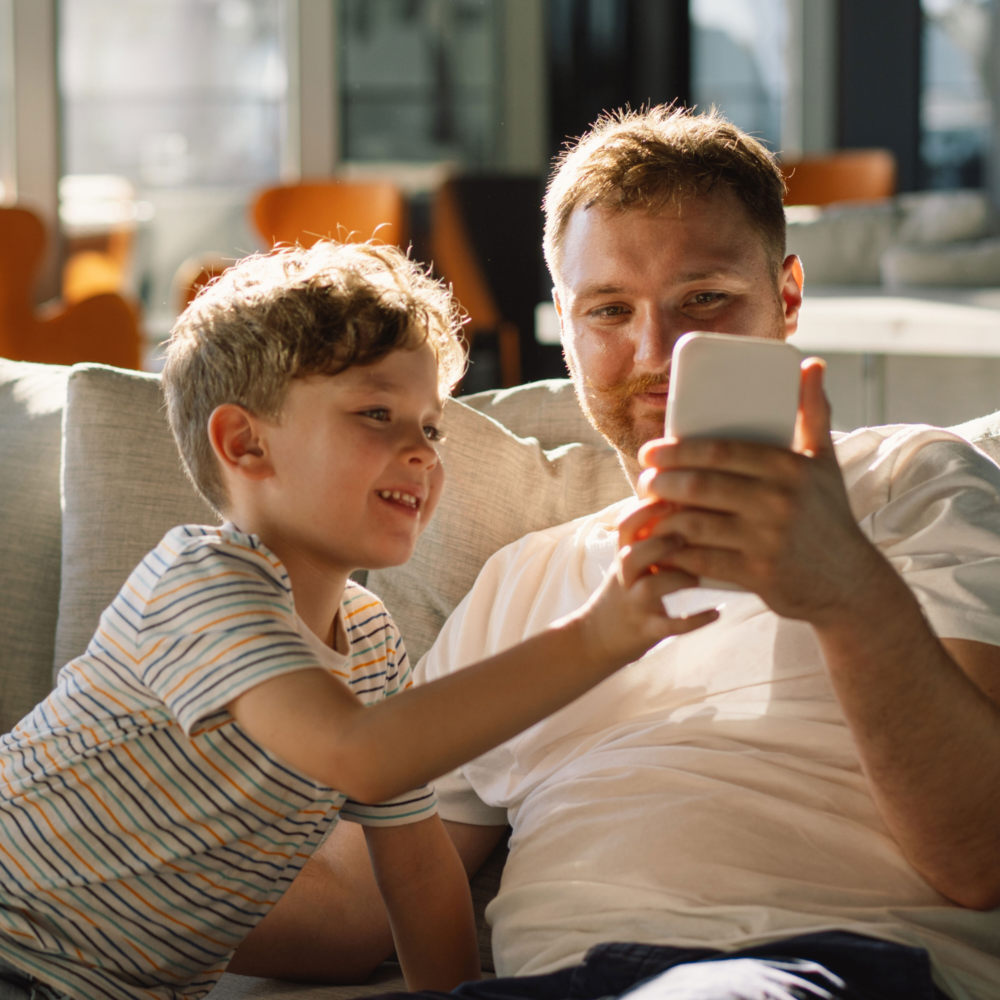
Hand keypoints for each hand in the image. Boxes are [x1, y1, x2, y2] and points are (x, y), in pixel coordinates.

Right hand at [572, 502, 719, 669]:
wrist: (594, 639)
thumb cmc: (625, 590)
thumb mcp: (628, 559)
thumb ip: (650, 533)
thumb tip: (686, 494)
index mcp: (623, 555)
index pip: (627, 524)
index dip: (648, 509)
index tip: (674, 499)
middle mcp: (625, 577)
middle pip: (634, 553)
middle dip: (662, 543)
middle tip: (688, 537)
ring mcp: (634, 604)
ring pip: (652, 588)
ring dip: (679, 579)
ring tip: (699, 577)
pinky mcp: (646, 631)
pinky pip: (670, 626)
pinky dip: (695, 620)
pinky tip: (716, 613)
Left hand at [634, 359, 892, 625]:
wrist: (848, 582)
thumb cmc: (828, 515)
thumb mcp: (824, 462)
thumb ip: (813, 412)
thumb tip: (810, 363)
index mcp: (789, 467)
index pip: (719, 451)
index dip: (676, 450)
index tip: (650, 452)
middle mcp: (778, 501)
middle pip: (699, 485)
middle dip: (660, 482)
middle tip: (644, 481)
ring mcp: (767, 540)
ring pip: (694, 523)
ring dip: (662, 517)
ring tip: (647, 511)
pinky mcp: (757, 574)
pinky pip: (700, 559)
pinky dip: (674, 552)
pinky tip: (660, 545)